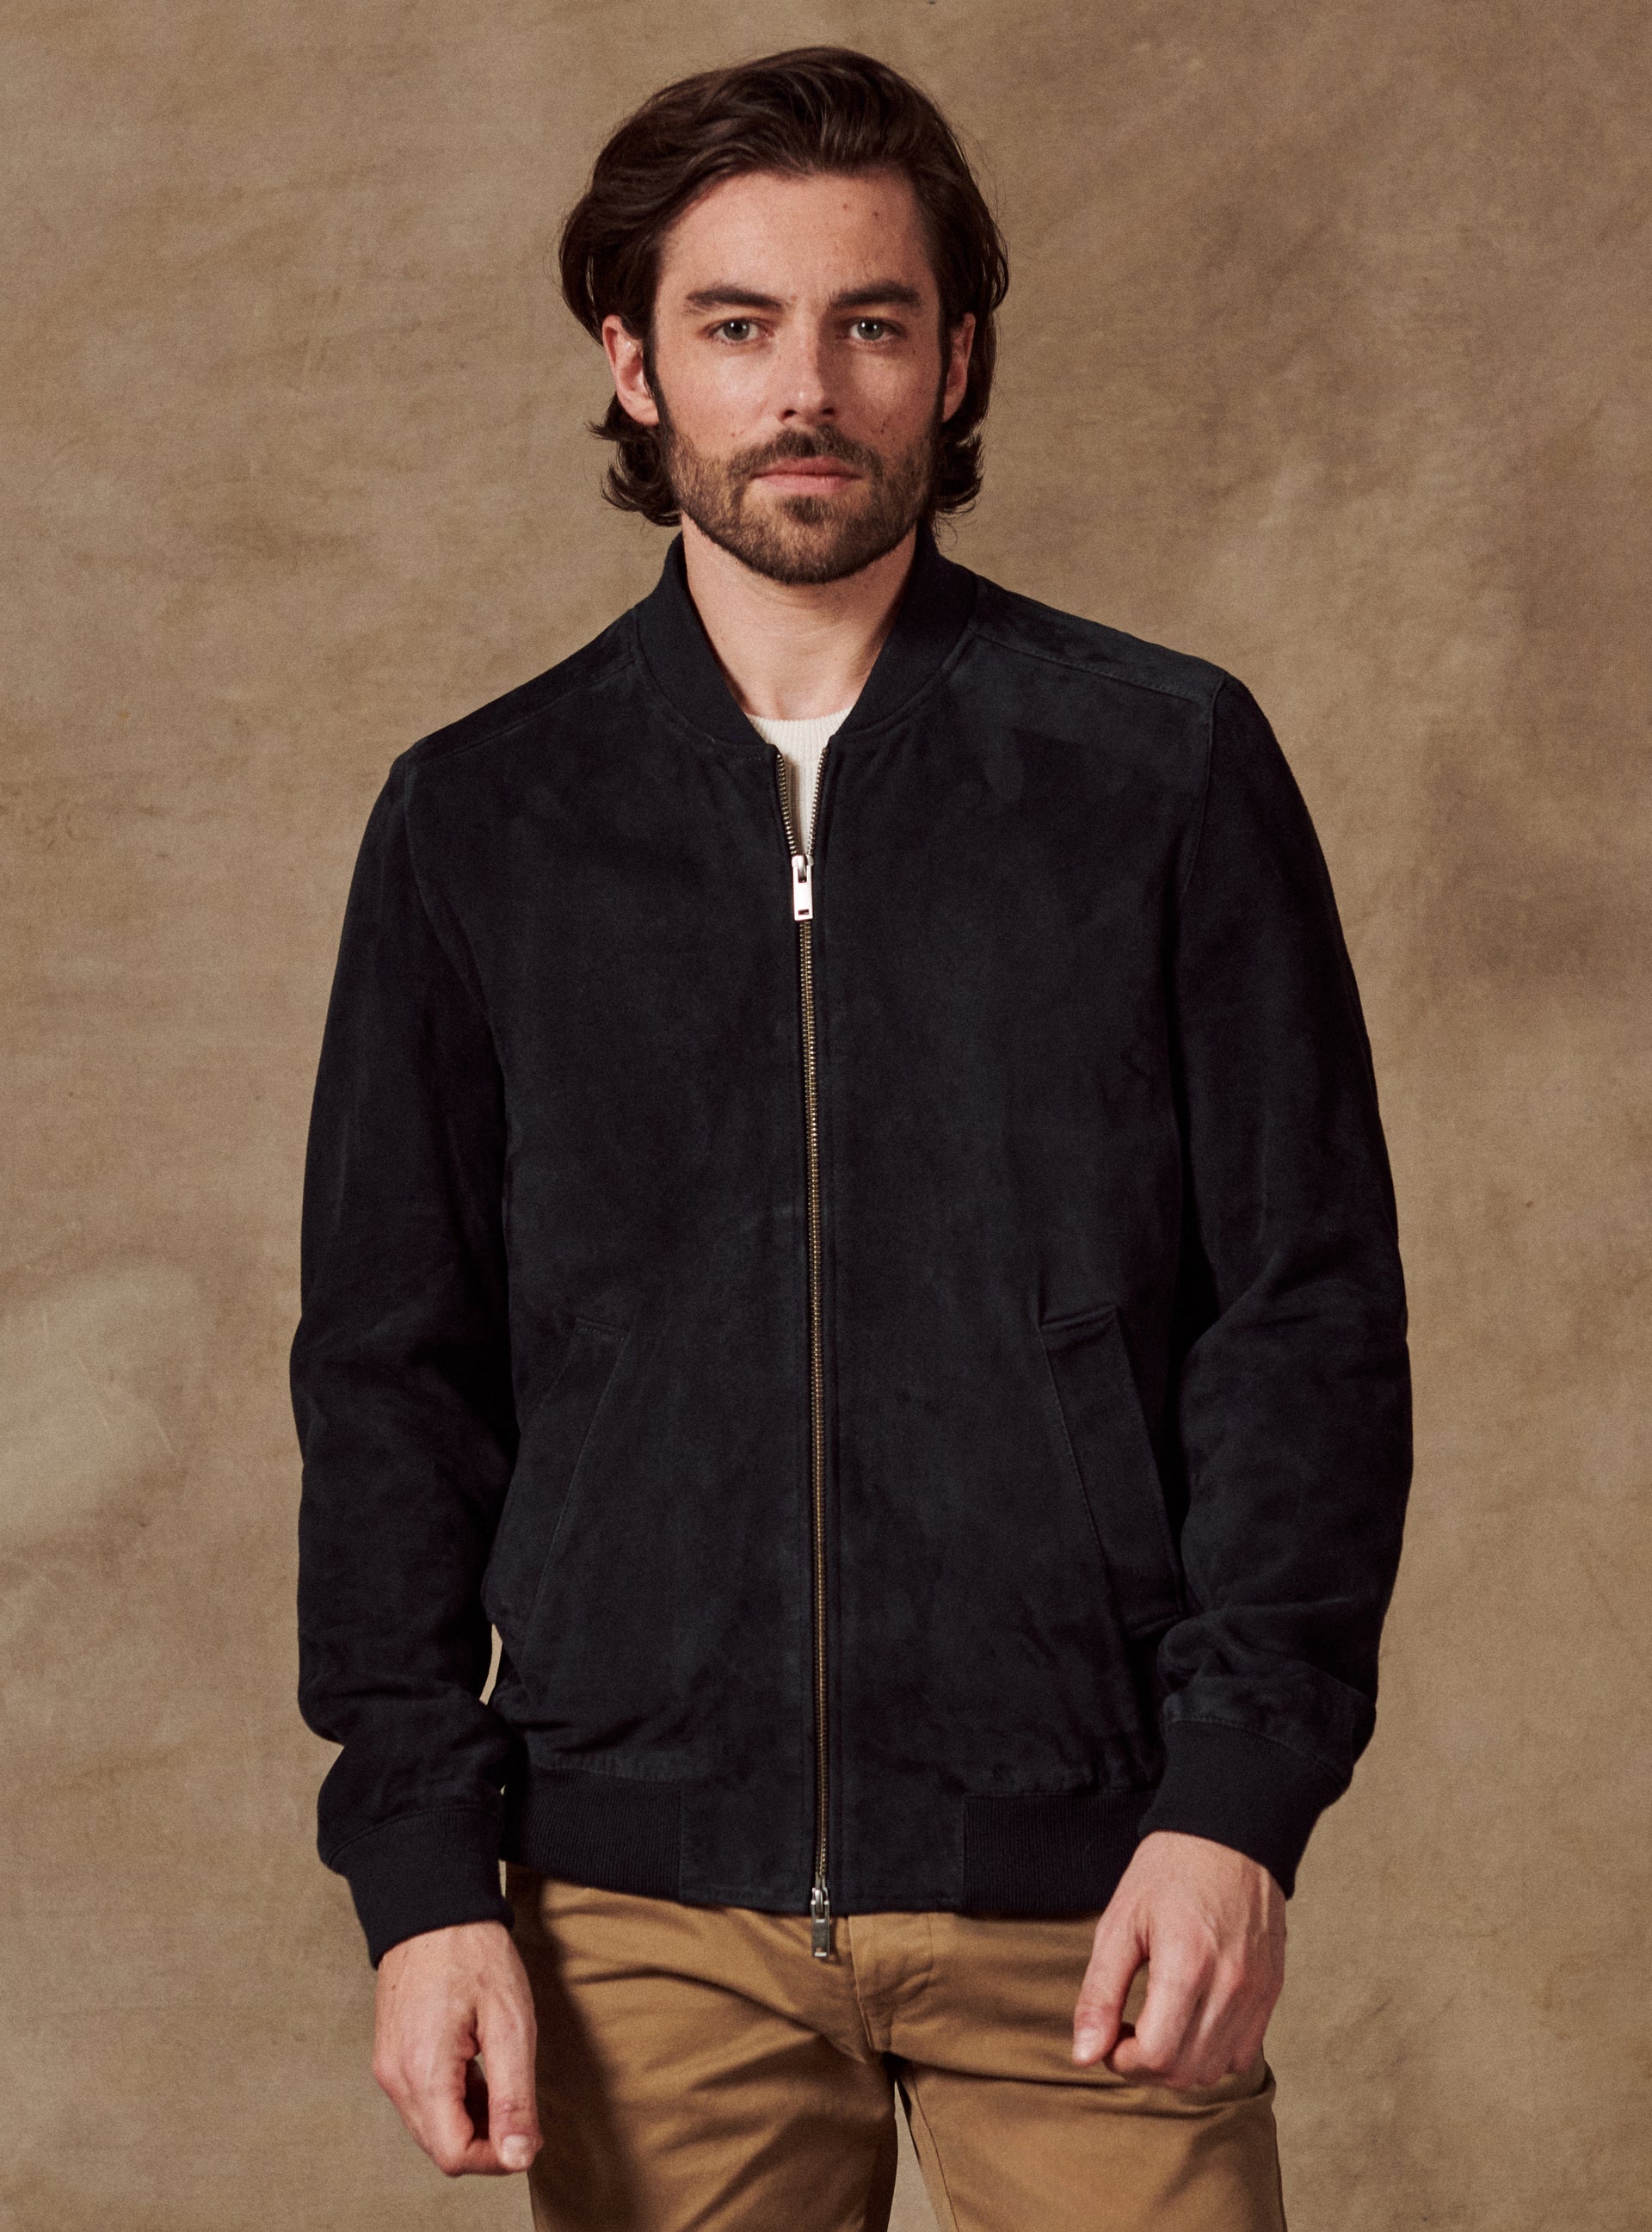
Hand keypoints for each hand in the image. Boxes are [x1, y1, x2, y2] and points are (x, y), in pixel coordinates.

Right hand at [372, 1919, 541, 2176]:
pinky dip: (453, 2101)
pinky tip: (478, 2072)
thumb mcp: (511, 2023)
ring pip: (430, 2127)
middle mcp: (395, 2077)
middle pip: (440, 2146)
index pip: (454, 2155)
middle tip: (523, 2111)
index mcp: (423, 2071)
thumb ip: (514, 2097)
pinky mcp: (390, 2056)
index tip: (528, 2134)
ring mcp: (388, 2067)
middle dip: (486, 2141)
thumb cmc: (474, 1955)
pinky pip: (421, 2101)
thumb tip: (520, 2157)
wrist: (434, 1907)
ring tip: (502, 2081)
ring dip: (470, 2121)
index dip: (496, 2157)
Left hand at [1071, 1829, 1284, 2087]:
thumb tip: (1083, 2054)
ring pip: (1214, 2070)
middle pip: (1184, 2071)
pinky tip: (1191, 2022)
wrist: (1230, 1835)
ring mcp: (1257, 1992)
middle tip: (1127, 2031)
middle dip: (1145, 2066)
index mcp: (1187, 1964)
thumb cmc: (1169, 1872)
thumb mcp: (1120, 1922)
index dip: (1121, 2059)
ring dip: (1178, 2065)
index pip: (1155, 2055)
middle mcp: (1230, 1985)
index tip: (1110, 2035)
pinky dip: (1212, 2054)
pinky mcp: (1272, 1991)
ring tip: (1157, 2026)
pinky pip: (1243, 2054)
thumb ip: (1100, 1993)